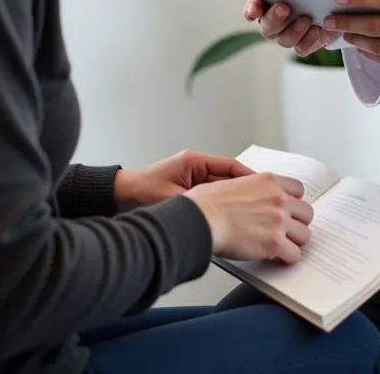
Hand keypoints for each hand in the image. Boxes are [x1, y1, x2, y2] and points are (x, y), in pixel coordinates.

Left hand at [114, 151, 252, 210]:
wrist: (117, 197)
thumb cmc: (138, 193)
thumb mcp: (171, 198)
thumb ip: (195, 203)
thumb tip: (219, 211)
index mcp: (193, 162)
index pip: (229, 165)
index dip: (247, 175)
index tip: (262, 183)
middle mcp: (195, 168)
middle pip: (228, 177)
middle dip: (244, 188)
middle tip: (261, 198)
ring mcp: (191, 179)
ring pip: (221, 188)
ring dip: (233, 197)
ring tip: (249, 208)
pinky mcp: (186, 191)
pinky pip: (211, 197)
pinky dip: (221, 205)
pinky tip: (229, 216)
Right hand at [186, 172, 312, 263]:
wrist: (200, 219)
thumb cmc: (207, 203)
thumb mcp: (233, 182)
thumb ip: (252, 187)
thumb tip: (255, 197)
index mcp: (268, 181)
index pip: (298, 190)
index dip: (293, 202)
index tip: (288, 211)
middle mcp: (278, 198)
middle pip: (306, 213)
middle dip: (297, 223)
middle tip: (286, 232)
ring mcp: (278, 220)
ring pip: (304, 235)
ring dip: (294, 242)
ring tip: (282, 247)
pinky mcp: (274, 243)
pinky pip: (294, 255)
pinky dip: (287, 259)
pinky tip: (277, 259)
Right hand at [231, 0, 330, 56]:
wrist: (319, 5)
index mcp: (263, 8)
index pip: (251, 11)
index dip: (251, 10)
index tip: (254, 9)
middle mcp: (271, 26)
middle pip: (268, 28)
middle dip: (275, 17)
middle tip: (284, 6)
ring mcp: (286, 38)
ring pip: (285, 40)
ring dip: (295, 29)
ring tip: (306, 17)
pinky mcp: (303, 45)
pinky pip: (303, 48)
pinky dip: (309, 40)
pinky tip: (318, 28)